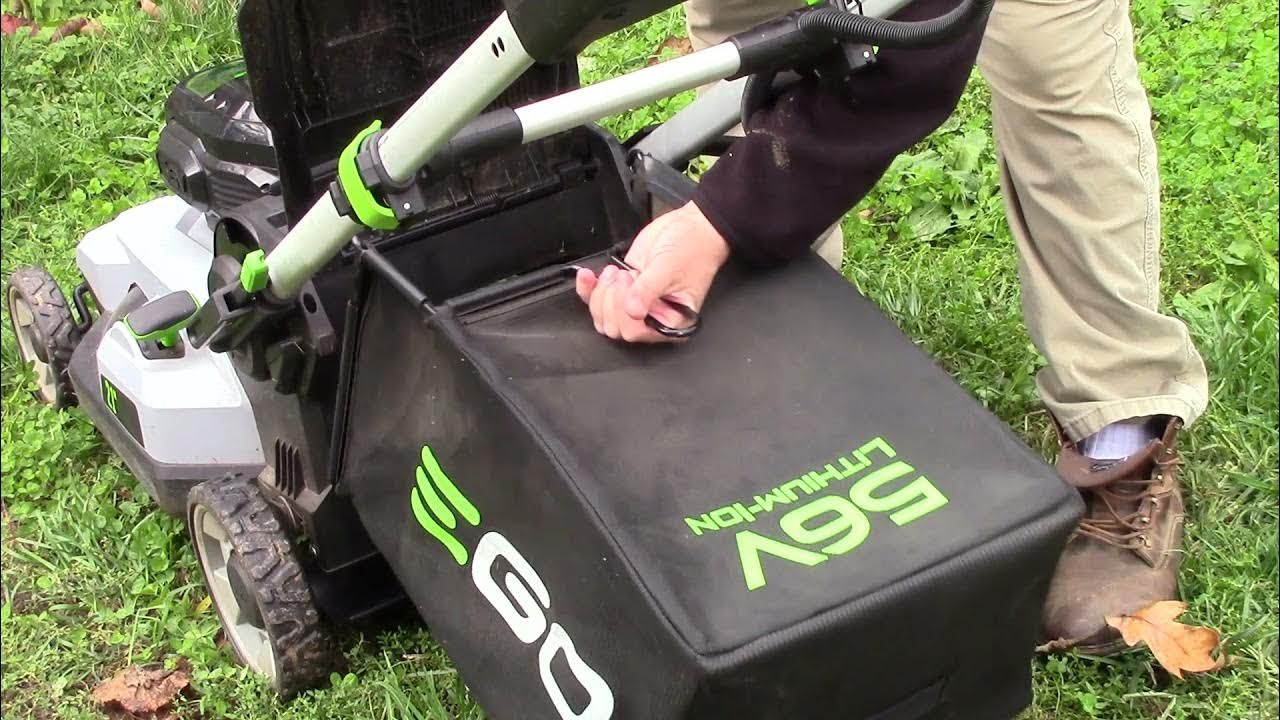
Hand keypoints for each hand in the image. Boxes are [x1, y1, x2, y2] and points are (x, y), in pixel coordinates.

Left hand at [575, 201, 729, 342]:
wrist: (690, 227)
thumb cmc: (692, 249)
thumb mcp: (669, 268)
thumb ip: (649, 290)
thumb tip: (633, 311)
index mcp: (670, 322)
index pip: (635, 332)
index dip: (625, 310)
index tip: (631, 283)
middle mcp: (651, 317)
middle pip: (614, 327)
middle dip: (612, 300)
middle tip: (625, 276)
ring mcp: (635, 303)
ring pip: (602, 316)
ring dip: (600, 294)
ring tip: (615, 272)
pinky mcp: (623, 289)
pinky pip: (597, 298)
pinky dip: (588, 287)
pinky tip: (588, 275)